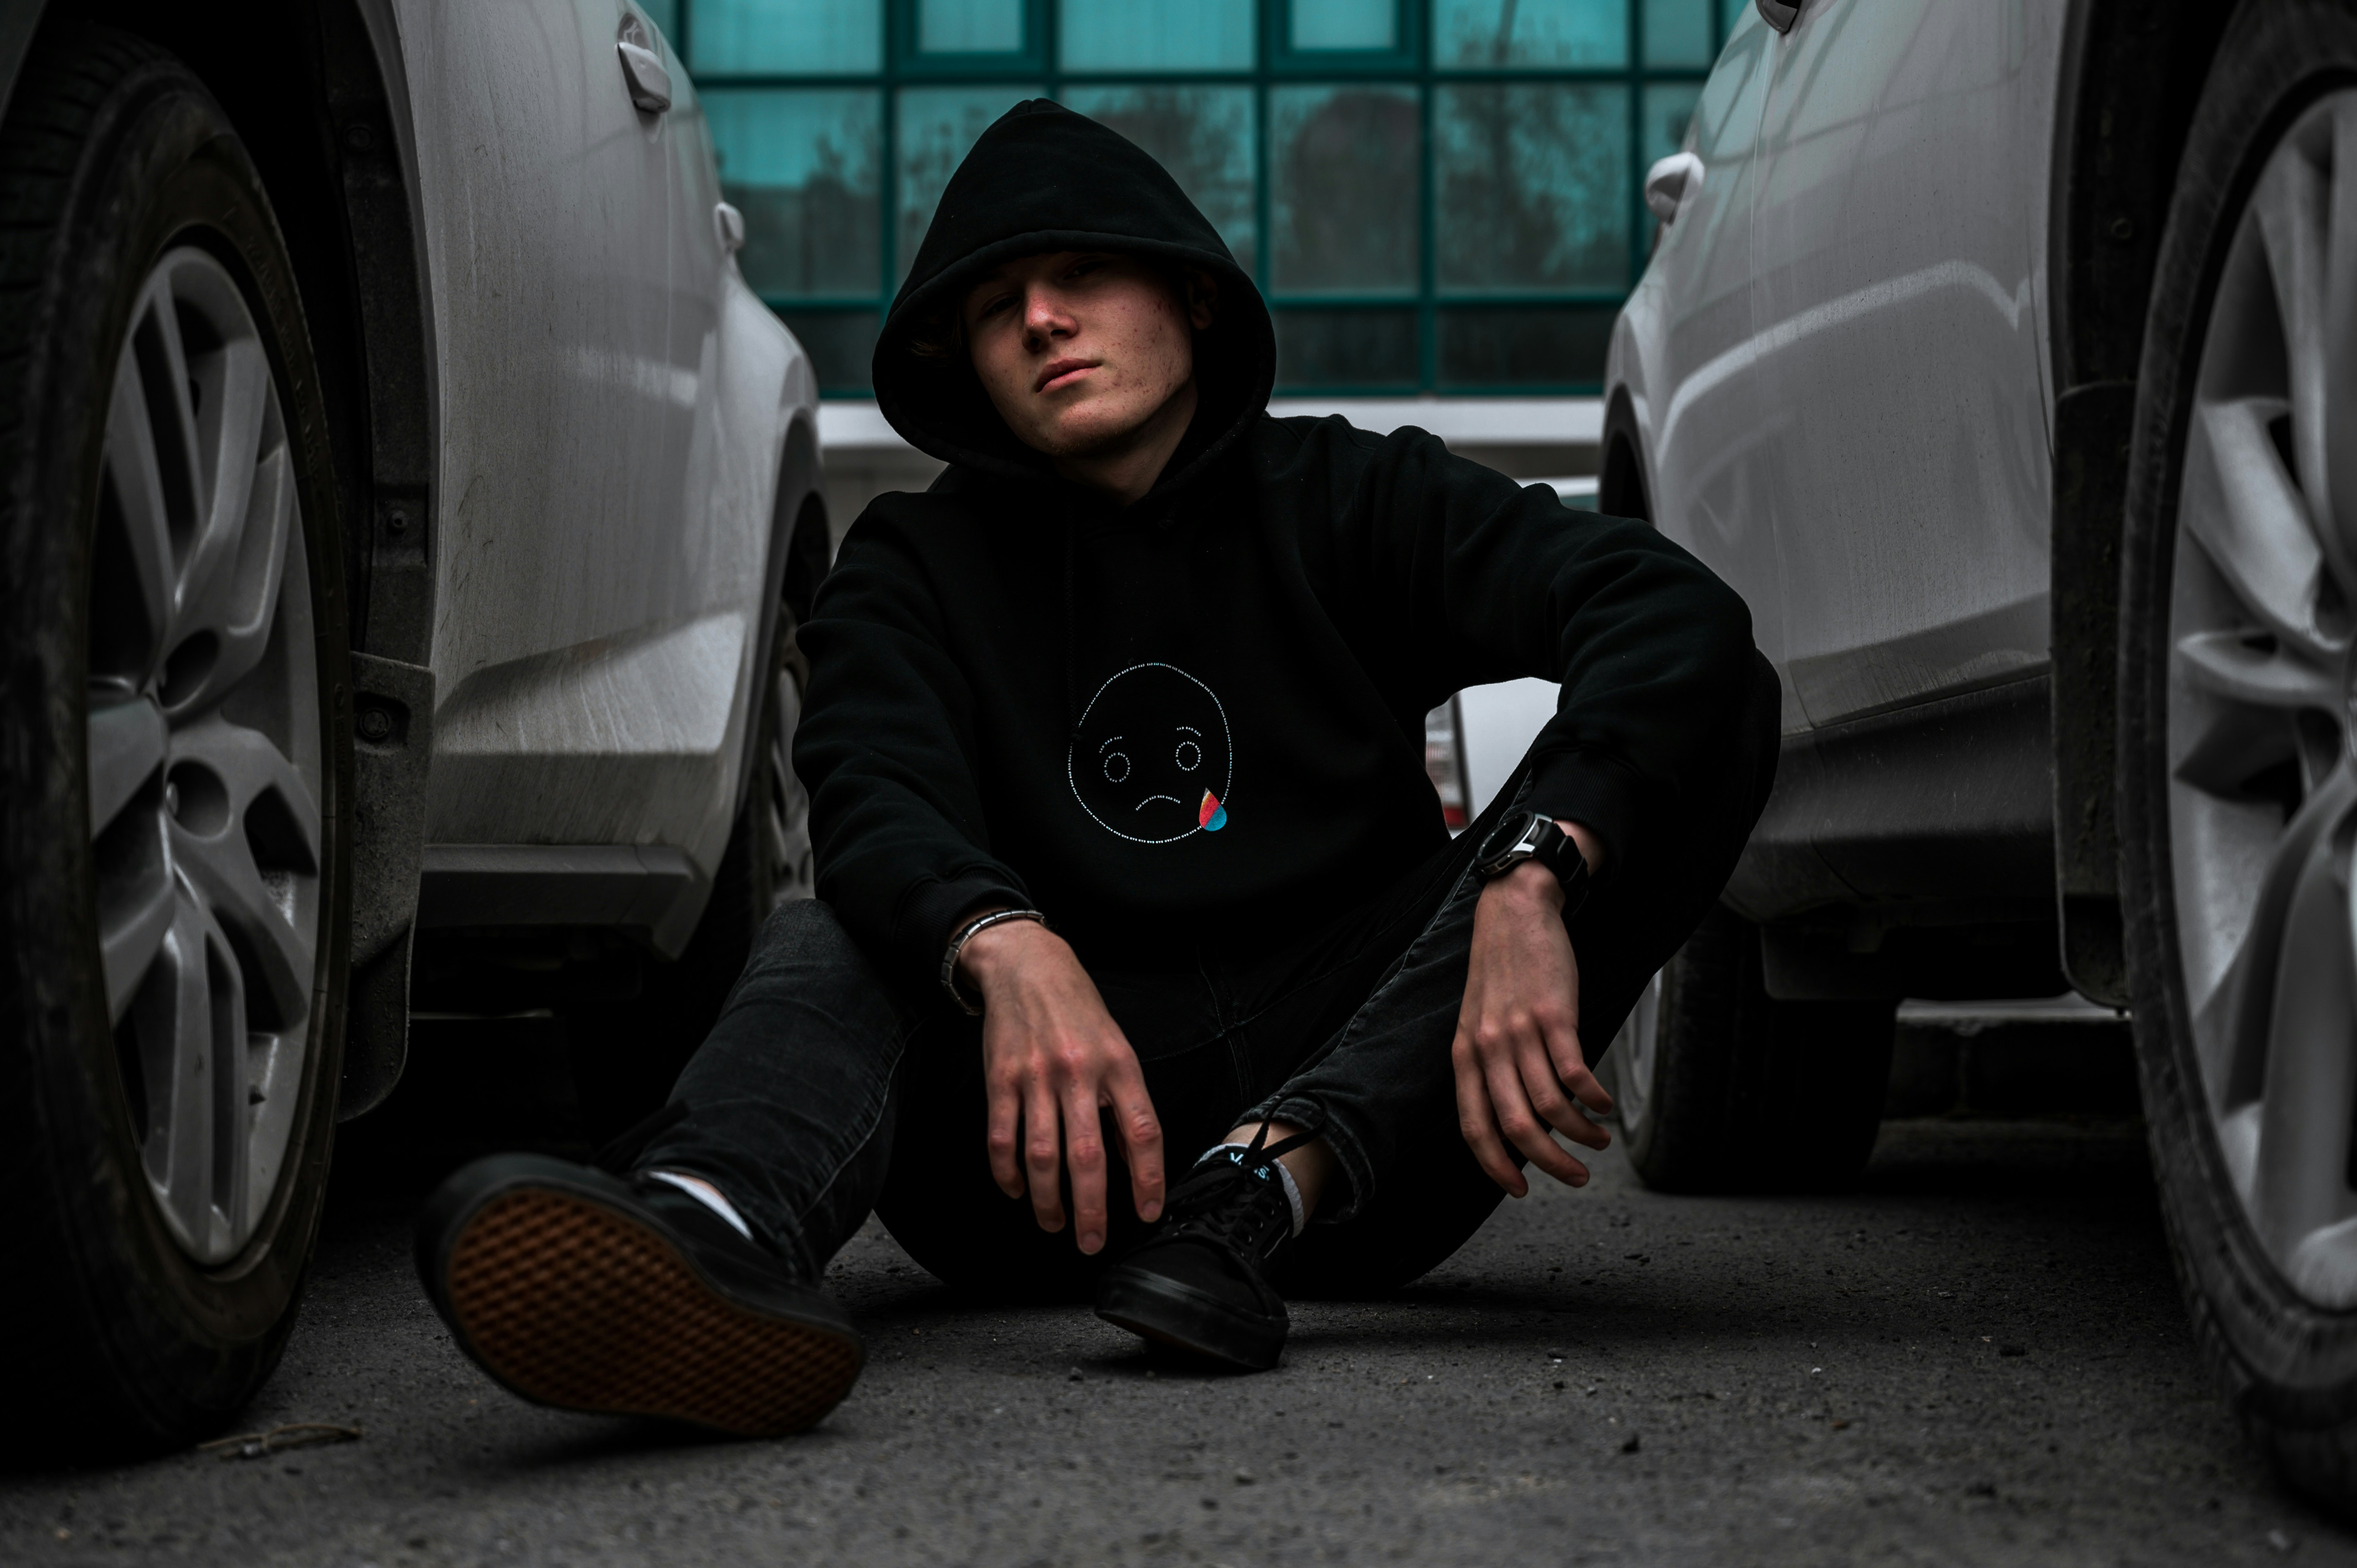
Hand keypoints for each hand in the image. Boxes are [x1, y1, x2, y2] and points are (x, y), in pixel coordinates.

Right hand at [959, 917, 1164, 1251]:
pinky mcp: (1000, 1079)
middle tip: (1092, 1241)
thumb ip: (1126, 1098)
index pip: (1142, 1132)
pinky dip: (1008, 1174)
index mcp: (1119, 1065)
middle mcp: (1079, 1073)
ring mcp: (1036, 1077)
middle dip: (1092, 1209)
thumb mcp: (1118, 1045)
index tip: (1148, 1213)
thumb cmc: (1079, 1011)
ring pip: (1041, 1156)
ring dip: (1047, 1201)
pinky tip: (1017, 1191)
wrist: (1028, 966)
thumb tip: (1134, 1158)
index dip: (1148, 1179)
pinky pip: (1001, 1139)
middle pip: (1087, 1156)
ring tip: (1055, 1224)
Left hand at [1452, 826, 1613, 1195]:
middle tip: (1577, 1178)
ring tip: (1598, 1140)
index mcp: (1465, 1056)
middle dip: (1550, 1163)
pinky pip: (1575, 1072)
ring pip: (1551, 1106)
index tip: (1519, 1190)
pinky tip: (1604, 1105)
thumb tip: (1512, 1120)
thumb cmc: (1502, 973)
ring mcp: (1520, 1031)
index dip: (1495, 1166)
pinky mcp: (1554, 1014)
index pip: (1474, 1127)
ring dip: (1580, 1134)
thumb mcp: (1478, 1023)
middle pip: (1516, 1127)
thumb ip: (1488, 1069)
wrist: (1514, 911)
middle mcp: (1488, 1049)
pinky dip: (1593, 1099)